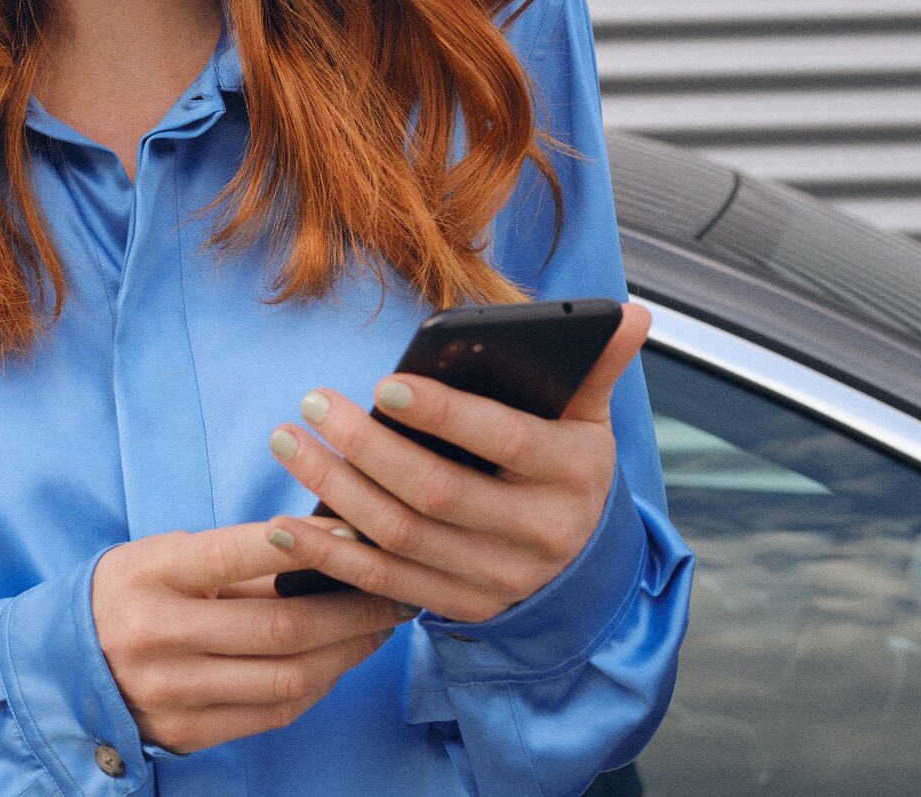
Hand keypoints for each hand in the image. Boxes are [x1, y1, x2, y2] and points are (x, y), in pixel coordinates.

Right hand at [90, 519, 412, 753]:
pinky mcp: (188, 732)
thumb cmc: (133, 592)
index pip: (239, 551)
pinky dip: (319, 685)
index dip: (307, 541)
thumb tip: (329, 546)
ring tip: (379, 626)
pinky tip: (341, 661)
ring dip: (349, 652)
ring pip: (288, 676)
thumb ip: (237, 559)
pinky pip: (274, 712)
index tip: (359, 530)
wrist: (65, 663)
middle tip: (395, 589)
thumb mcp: (166, 555)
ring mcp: (174, 691)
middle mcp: (159, 634)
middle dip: (354, 608)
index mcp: (154, 573)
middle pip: (282, 626)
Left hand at [263, 302, 649, 623]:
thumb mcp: (589, 421)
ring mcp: (495, 578)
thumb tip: (631, 313)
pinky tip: (289, 524)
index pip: (502, 440)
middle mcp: (535, 533)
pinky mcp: (459, 607)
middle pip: (436, 492)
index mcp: (571, 473)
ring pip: (402, 537)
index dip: (443, 414)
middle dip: (366, 447)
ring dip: (334, 491)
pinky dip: (333, 558)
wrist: (582, 573)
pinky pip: (386, 585)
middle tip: (313, 403)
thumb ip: (598, 367)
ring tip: (288, 442)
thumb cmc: (569, 471)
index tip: (383, 384)